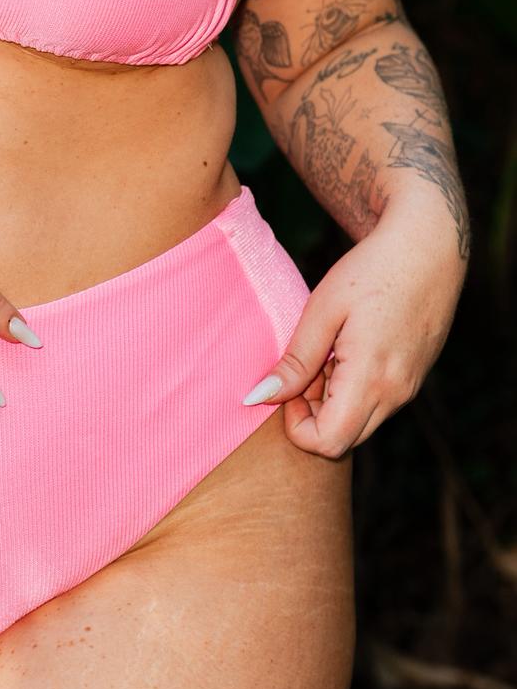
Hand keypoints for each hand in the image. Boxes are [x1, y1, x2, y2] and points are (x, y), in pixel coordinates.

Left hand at [241, 203, 467, 457]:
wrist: (430, 245)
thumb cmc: (372, 270)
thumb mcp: (323, 310)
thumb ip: (294, 362)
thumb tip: (258, 399)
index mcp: (371, 379)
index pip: (326, 443)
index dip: (296, 425)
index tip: (288, 386)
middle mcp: (396, 394)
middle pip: (342, 440)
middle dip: (312, 416)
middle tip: (305, 368)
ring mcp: (409, 389)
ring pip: (360, 424)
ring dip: (332, 403)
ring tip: (328, 354)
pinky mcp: (414, 379)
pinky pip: (376, 406)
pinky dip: (353, 393)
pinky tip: (348, 352)